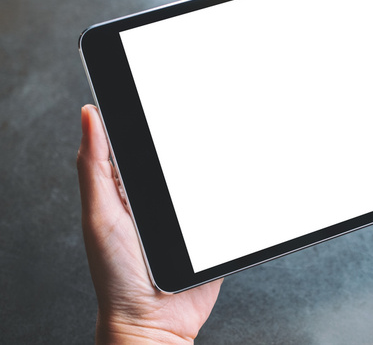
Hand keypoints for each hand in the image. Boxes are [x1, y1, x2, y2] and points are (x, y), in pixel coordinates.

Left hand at [77, 105, 221, 343]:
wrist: (156, 322)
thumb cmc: (118, 276)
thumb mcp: (101, 214)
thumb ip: (95, 167)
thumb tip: (88, 115)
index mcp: (127, 190)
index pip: (139, 143)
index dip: (149, 118)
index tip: (162, 91)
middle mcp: (158, 200)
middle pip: (178, 157)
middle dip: (192, 136)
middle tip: (208, 108)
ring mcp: (186, 216)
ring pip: (206, 178)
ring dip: (219, 162)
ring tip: (233, 137)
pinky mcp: (212, 232)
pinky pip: (227, 205)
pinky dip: (236, 191)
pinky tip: (244, 175)